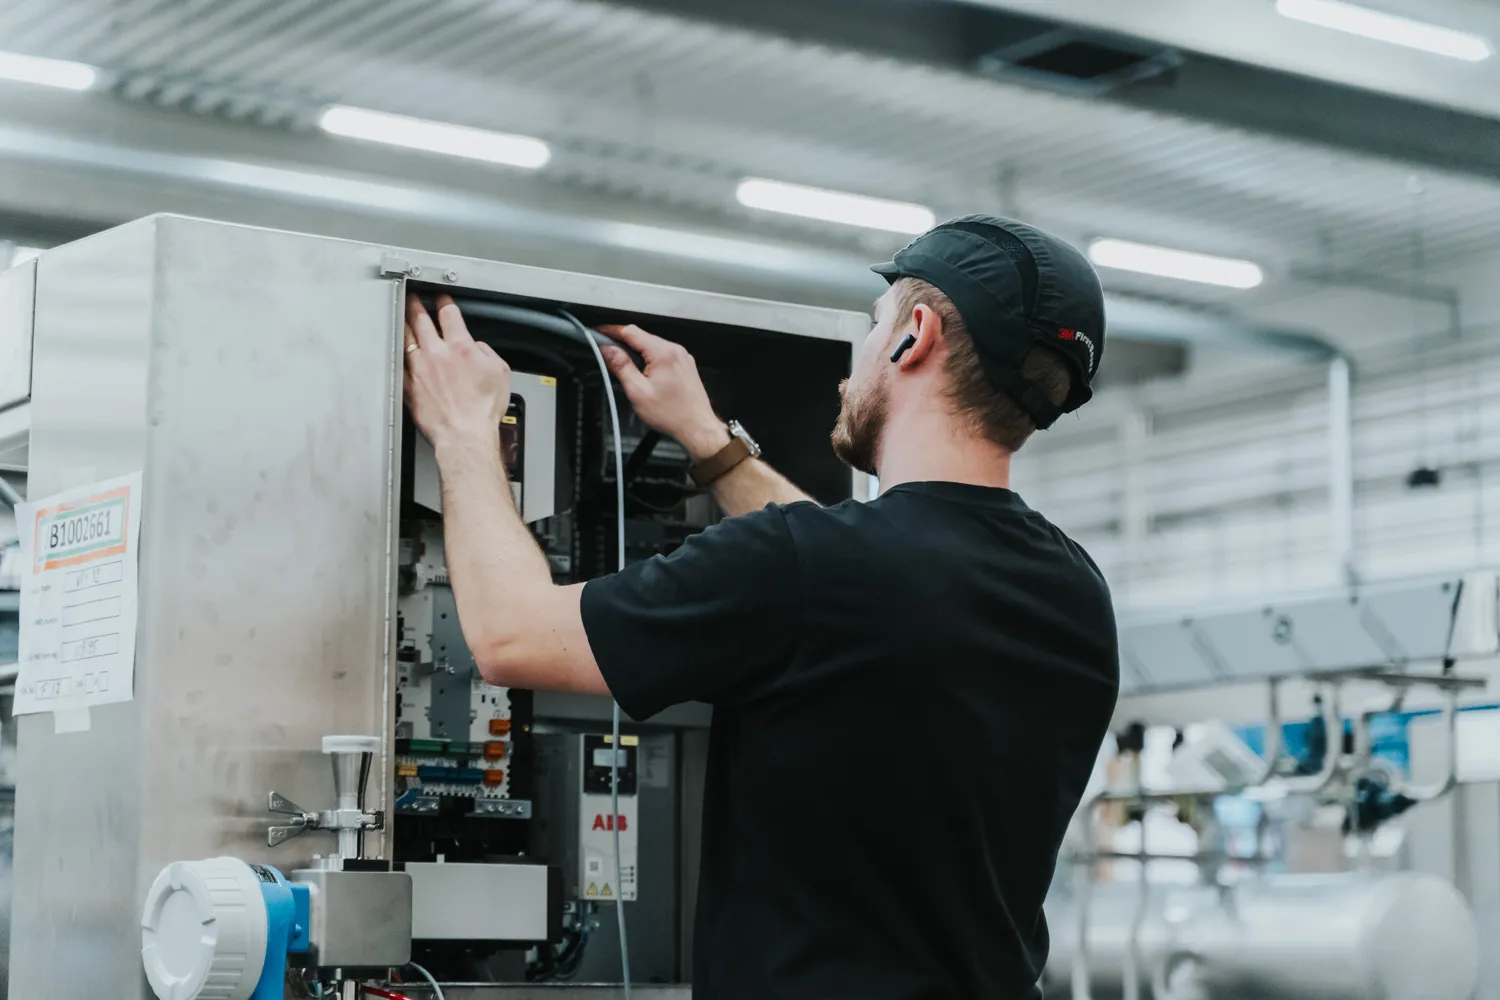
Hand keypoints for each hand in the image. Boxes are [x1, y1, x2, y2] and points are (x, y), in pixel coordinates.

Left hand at [404, 293, 510, 454]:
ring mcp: (419, 370)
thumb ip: (487, 353)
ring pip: (405, 338)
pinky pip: (398, 364)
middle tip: (413, 298)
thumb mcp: (500, 373)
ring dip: (404, 324)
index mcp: (460, 347)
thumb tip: (477, 348)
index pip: (448, 313)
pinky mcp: (409, 387)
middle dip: (416, 305)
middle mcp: (436, 354)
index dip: (444, 300)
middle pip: (421, 319)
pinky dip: (396, 353)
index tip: (441, 297)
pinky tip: (395, 349)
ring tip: (401, 316)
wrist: (465, 435)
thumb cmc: (482, 410)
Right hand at [598, 325, 728, 461]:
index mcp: (663, 353)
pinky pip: (663, 354)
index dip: (611, 330)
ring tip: (624, 365)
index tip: (598, 333)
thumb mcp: (638, 391)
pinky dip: (649, 358)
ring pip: (652, 345)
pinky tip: (643, 372)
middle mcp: (675, 350)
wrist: (697, 427)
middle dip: (622, 342)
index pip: (631, 331)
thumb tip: (607, 350)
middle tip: (606, 352)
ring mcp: (682, 357)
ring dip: (636, 351)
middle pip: (642, 336)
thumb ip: (621, 366)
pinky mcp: (685, 365)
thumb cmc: (672, 414)